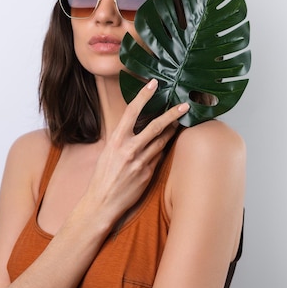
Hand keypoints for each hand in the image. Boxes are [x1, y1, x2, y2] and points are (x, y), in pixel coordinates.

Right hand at [84, 79, 189, 224]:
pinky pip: (159, 156)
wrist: (102, 203)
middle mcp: (129, 149)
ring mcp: (140, 162)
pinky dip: (164, 148)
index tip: (153, 84)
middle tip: (184, 104)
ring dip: (172, 130)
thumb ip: (122, 139)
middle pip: (156, 126)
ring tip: (180, 120)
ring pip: (162, 141)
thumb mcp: (108, 152)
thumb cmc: (103, 176)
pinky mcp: (148, 173)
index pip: (131, 112)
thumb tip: (135, 125)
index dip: (143, 96)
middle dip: (172, 114)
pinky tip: (169, 143)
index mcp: (116, 140)